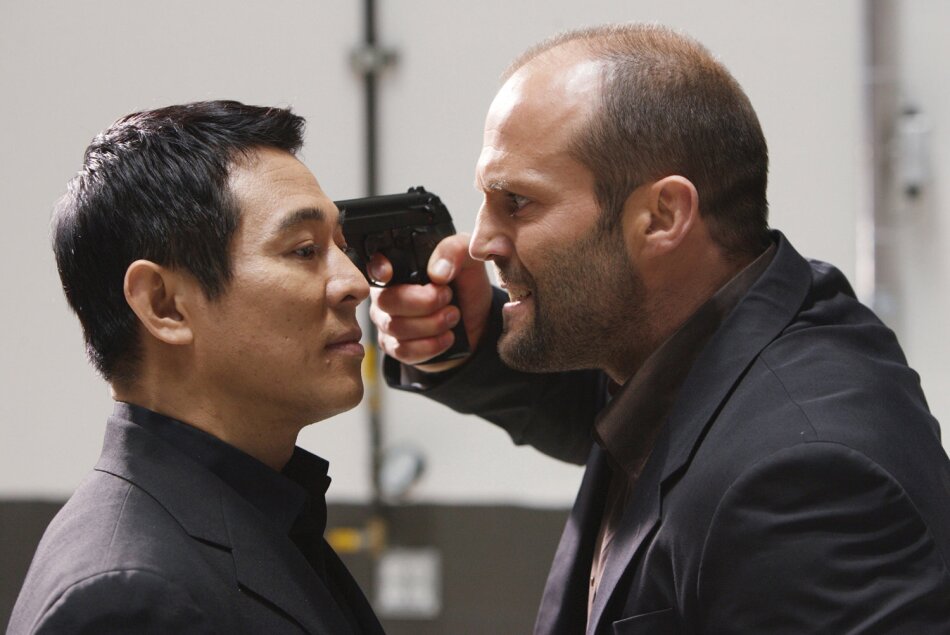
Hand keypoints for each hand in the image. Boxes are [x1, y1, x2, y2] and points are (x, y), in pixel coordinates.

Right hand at [369, 233, 491, 372]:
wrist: (476, 322)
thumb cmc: (465, 287)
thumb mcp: (468, 260)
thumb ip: (454, 251)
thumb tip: (437, 272)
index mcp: (398, 268)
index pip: (374, 266)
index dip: (377, 270)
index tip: (389, 273)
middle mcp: (386, 293)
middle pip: (386, 300)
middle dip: (424, 302)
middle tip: (448, 297)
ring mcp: (387, 322)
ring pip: (396, 327)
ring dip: (433, 324)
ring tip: (453, 316)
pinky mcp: (395, 347)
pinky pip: (404, 350)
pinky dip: (431, 345)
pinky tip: (446, 337)